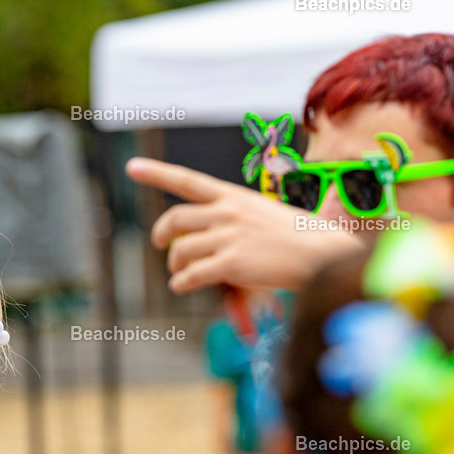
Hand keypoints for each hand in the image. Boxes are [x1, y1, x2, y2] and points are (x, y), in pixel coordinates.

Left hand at [126, 158, 363, 292]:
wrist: (321, 254)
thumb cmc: (295, 236)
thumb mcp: (260, 213)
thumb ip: (231, 217)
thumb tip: (201, 235)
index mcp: (233, 196)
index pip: (187, 181)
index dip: (155, 174)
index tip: (131, 168)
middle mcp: (227, 212)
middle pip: (175, 220)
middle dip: (162, 234)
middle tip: (162, 245)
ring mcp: (229, 237)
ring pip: (181, 251)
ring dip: (174, 265)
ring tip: (180, 273)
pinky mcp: (231, 263)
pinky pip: (191, 275)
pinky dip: (182, 283)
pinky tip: (183, 286)